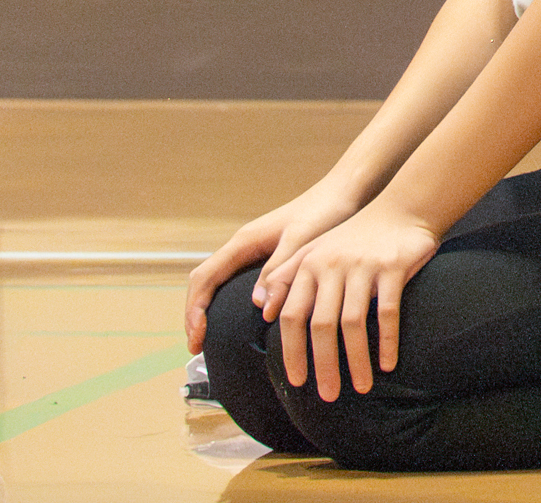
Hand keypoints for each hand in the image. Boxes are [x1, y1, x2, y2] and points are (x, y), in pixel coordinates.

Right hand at [184, 181, 364, 352]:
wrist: (346, 191)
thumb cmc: (325, 211)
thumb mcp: (301, 241)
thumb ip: (279, 271)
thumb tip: (258, 306)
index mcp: (244, 241)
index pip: (204, 278)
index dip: (194, 310)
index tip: (196, 339)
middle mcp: (243, 246)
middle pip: (204, 283)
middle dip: (195, 315)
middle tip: (197, 348)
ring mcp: (254, 251)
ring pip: (219, 283)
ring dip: (210, 310)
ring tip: (210, 341)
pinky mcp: (269, 256)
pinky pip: (238, 282)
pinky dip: (229, 304)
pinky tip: (241, 322)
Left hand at [256, 202, 439, 400]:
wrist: (403, 208)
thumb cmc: (356, 235)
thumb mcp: (315, 249)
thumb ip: (286, 275)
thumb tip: (264, 310)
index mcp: (309, 264)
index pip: (292, 315)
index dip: (292, 351)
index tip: (298, 381)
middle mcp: (332, 265)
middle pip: (321, 325)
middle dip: (323, 365)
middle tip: (328, 395)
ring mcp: (362, 266)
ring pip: (353, 323)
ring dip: (356, 360)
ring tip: (361, 387)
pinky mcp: (392, 267)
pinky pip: (387, 312)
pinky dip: (387, 341)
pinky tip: (388, 364)